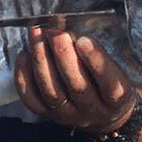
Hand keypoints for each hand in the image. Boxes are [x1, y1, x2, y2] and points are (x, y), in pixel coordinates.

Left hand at [14, 26, 136, 133]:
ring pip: (52, 92)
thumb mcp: (112, 66)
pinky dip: (24, 78)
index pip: (110, 84)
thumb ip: (93, 50)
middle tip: (53, 29)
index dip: (96, 62)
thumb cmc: (106, 80)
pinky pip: (33, 100)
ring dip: (41, 60)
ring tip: (36, 34)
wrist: (103, 112)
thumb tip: (66, 26)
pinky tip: (24, 56)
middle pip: (77, 86)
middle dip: (63, 54)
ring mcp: (70, 116)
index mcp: (116, 99)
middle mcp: (93, 111)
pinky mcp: (49, 116)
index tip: (84, 40)